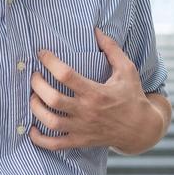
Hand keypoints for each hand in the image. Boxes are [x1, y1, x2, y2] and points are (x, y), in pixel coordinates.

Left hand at [29, 28, 167, 153]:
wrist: (141, 130)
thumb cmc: (132, 96)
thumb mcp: (127, 70)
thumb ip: (112, 49)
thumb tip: (97, 30)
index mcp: (96, 92)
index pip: (66, 75)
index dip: (50, 61)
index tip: (41, 53)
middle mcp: (87, 111)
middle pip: (54, 99)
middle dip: (37, 85)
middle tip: (33, 75)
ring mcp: (82, 128)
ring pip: (51, 121)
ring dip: (36, 108)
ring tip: (32, 96)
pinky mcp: (80, 141)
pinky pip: (56, 144)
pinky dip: (40, 139)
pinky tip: (32, 129)